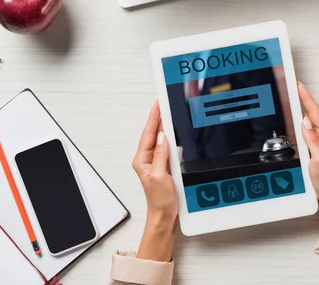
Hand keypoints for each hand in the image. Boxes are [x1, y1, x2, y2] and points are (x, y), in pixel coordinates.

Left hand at [132, 101, 176, 260]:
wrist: (164, 216)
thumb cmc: (159, 201)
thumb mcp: (160, 176)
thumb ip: (161, 155)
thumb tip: (163, 136)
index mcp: (142, 159)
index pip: (149, 133)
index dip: (154, 117)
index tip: (158, 103)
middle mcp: (148, 159)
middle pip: (154, 133)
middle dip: (159, 116)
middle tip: (165, 101)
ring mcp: (156, 162)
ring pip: (161, 139)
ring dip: (166, 125)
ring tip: (170, 111)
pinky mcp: (165, 166)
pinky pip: (168, 147)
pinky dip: (172, 137)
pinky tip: (176, 132)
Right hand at [298, 82, 318, 232]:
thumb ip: (312, 140)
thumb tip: (306, 122)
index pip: (315, 113)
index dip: (306, 99)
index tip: (299, 86)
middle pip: (312, 113)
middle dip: (303, 99)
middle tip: (294, 87)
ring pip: (309, 121)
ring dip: (301, 109)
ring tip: (293, 97)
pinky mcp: (315, 147)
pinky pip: (307, 130)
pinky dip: (300, 121)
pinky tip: (295, 118)